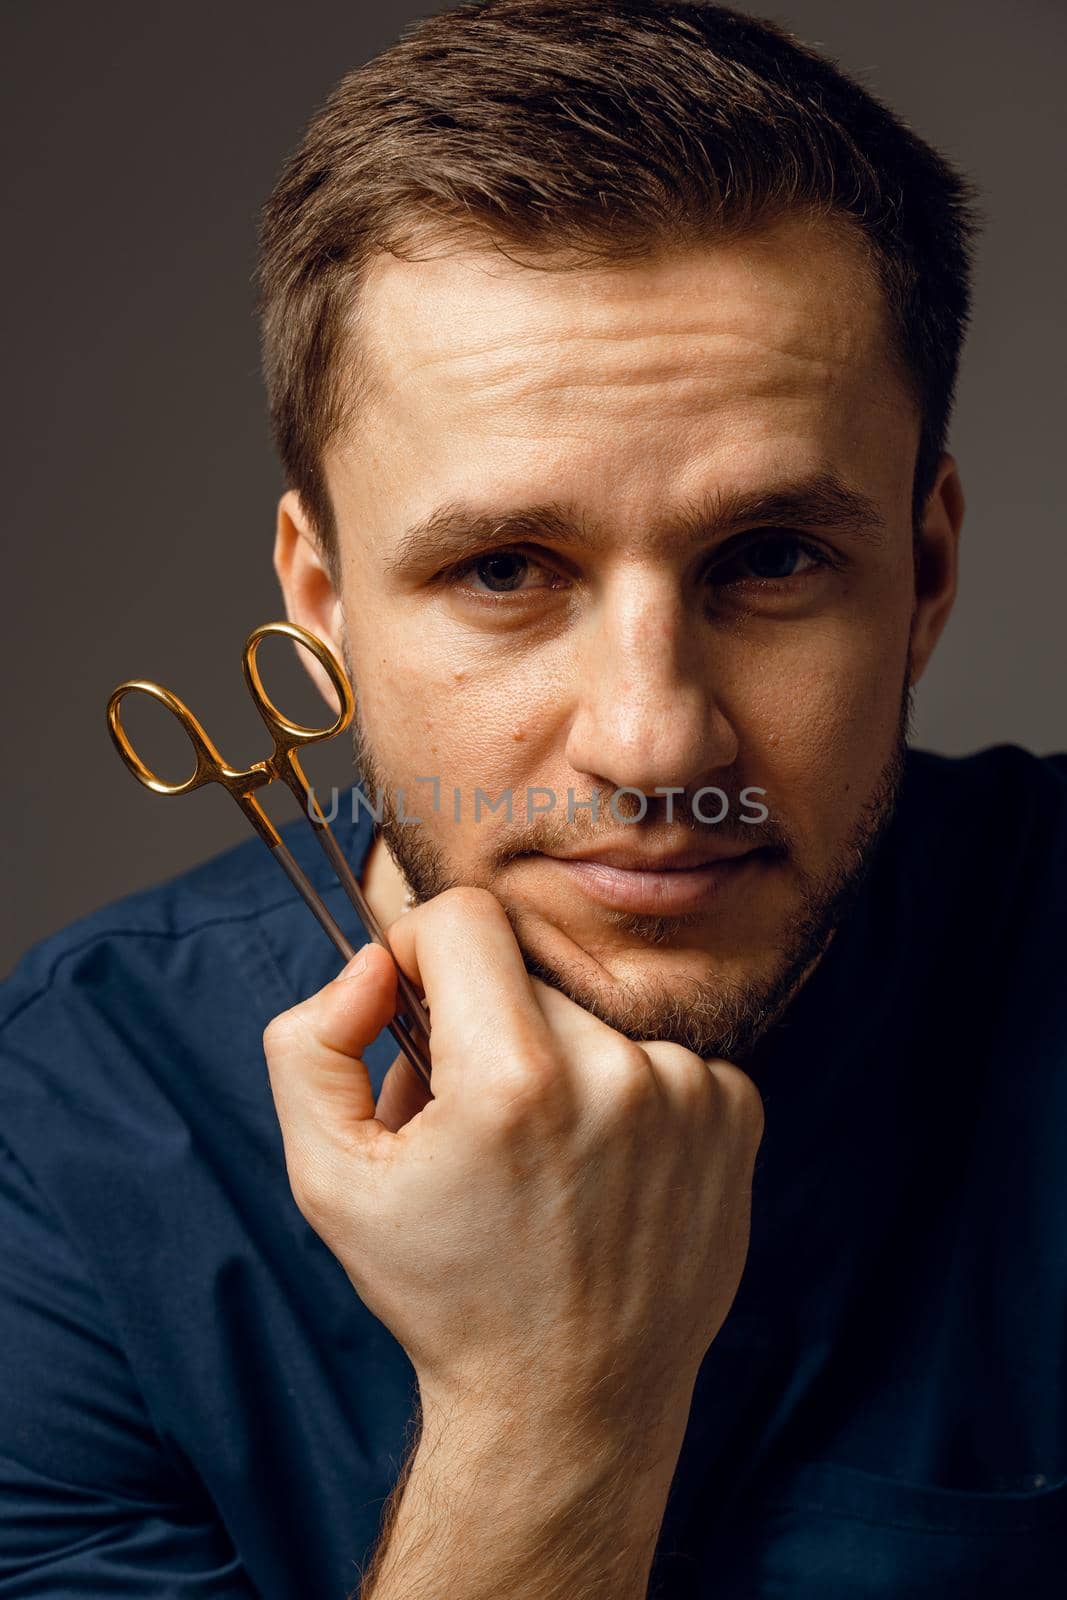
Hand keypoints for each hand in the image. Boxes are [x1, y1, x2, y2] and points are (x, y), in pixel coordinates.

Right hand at [262, 887, 763, 1460]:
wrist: (570, 1403)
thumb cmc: (444, 1293)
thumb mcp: (329, 1179)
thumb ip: (312, 1045)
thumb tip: (374, 965)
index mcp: (514, 1080)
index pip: (466, 917)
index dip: (419, 949)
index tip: (414, 1007)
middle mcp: (617, 1073)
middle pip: (523, 973)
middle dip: (480, 1025)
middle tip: (469, 1119)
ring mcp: (691, 1092)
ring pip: (589, 1016)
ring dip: (555, 1060)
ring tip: (536, 1158)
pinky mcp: (738, 1113)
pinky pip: (655, 1054)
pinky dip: (622, 1093)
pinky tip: (602, 1170)